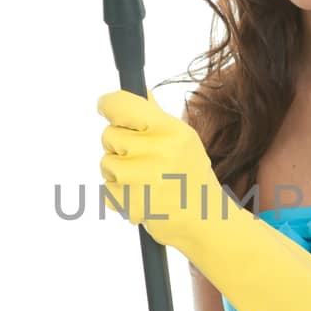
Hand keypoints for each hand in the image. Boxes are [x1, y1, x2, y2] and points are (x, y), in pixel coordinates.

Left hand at [97, 87, 228, 249]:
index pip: (122, 105)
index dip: (108, 104)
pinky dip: (118, 194)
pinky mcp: (131, 202)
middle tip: (141, 159)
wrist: (205, 221)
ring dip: (117, 172)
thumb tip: (138, 90)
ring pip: (105, 162)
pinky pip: (106, 188)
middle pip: (109, 135)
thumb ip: (156, 115)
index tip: (105, 106)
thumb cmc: (191, 176)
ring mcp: (143, 178)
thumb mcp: (183, 140)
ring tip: (144, 181)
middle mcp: (157, 150)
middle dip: (118, 146)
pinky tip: (142, 197)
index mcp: (170, 130)